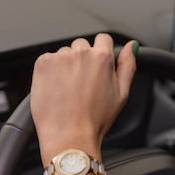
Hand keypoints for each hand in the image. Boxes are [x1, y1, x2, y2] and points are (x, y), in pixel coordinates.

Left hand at [30, 33, 137, 174]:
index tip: (96, 67)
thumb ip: (128, 66)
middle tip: (81, 85)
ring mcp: (60, 57)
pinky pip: (48, 61)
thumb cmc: (95, 120)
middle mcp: (81, 53)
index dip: (101, 53)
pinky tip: (56, 90)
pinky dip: (50, 72)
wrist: (69, 135)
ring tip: (67, 91)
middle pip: (82, 46)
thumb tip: (131, 46)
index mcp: (102, 58)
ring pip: (64, 54)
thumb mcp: (121, 94)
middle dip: (82, 60)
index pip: (103, 39)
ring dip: (65, 66)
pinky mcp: (43, 64)